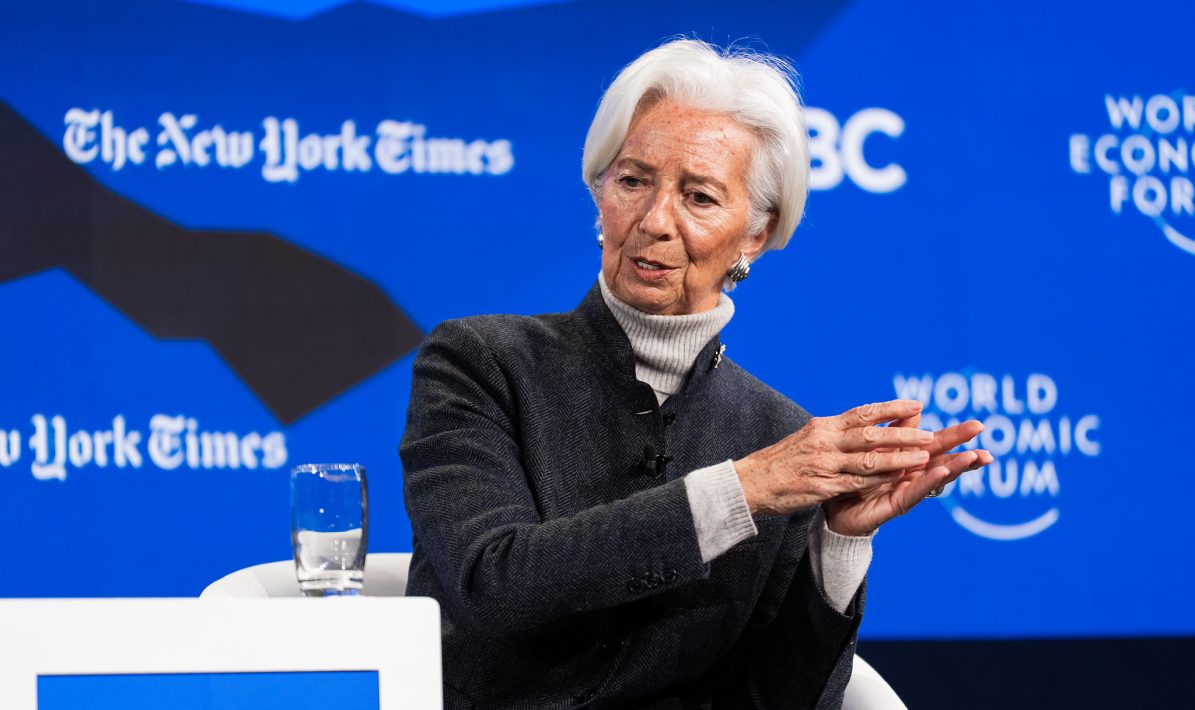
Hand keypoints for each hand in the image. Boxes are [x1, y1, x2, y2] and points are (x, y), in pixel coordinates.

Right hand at [734, 399, 934, 516]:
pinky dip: (878, 480)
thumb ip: (832, 433)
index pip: (862, 413)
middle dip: (903, 434)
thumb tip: (856, 424)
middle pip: (870, 434)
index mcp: (823, 426)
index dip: (891, 409)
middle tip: (930, 433)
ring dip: (898, 457)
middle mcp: (824, 441)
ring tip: (923, 456)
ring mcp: (824, 464)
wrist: (750, 482)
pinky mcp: (821, 486)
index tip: (916, 404)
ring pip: (868, 458)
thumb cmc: (779, 462)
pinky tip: (897, 480)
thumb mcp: (806, 438)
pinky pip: (856, 482)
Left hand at [821, 413, 993, 535]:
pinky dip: (930, 481)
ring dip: (956, 466)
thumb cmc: (854, 476)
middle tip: (988, 444)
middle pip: (943, 459)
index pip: (936, 444)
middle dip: (966, 449)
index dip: (956, 436)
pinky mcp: (897, 505)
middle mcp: (912, 474)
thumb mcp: (874, 449)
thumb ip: (895, 431)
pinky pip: (915, 492)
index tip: (979, 426)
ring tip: (974, 456)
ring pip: (936, 477)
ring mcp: (907, 490)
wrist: (833, 508)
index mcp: (907, 458)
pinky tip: (943, 473)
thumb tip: (915, 409)